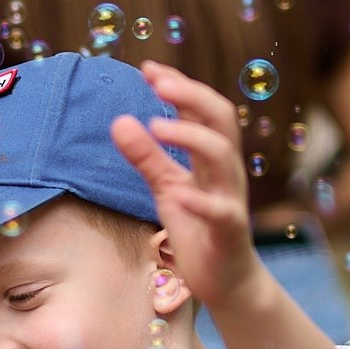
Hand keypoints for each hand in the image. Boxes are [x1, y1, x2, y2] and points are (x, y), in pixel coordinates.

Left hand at [109, 60, 259, 309]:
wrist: (226, 280)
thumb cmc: (198, 229)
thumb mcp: (166, 187)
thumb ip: (146, 156)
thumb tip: (118, 121)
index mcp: (212, 157)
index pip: (203, 109)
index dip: (180, 86)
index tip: (148, 69)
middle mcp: (226, 171)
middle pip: (221, 120)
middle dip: (192, 96)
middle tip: (158, 83)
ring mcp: (231, 198)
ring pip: (223, 156)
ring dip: (191, 136)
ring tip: (156, 125)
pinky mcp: (229, 230)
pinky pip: (221, 211)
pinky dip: (201, 200)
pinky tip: (179, 193)